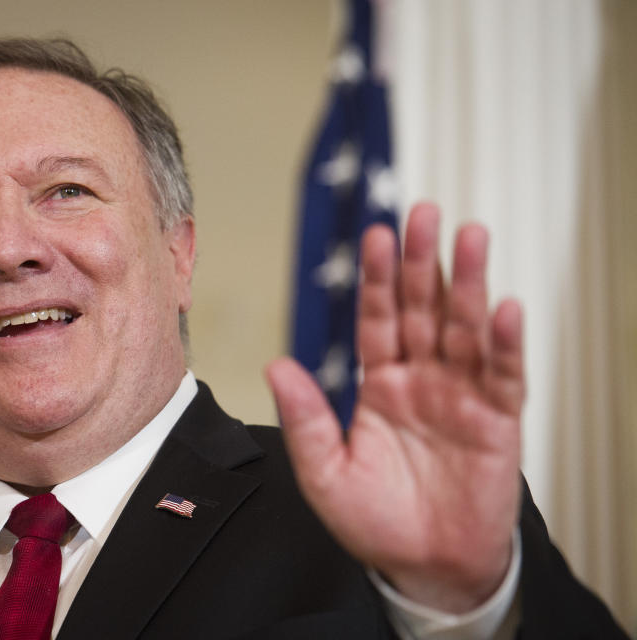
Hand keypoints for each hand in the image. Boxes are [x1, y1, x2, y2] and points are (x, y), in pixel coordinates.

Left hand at [266, 202, 524, 612]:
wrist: (426, 567)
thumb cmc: (376, 521)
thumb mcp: (326, 473)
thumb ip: (305, 419)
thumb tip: (275, 365)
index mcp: (380, 384)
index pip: (377, 319)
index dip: (377, 279)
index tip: (375, 234)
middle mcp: (422, 379)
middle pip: (423, 309)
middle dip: (422, 263)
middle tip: (423, 213)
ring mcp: (462, 395)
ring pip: (466, 329)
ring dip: (468, 284)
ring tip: (469, 237)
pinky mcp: (498, 421)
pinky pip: (505, 376)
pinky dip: (506, 344)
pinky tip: (505, 310)